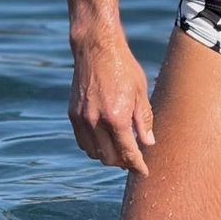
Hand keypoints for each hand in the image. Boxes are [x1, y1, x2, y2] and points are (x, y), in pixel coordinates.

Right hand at [68, 34, 154, 175]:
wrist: (96, 48)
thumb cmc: (123, 67)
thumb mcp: (140, 92)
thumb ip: (144, 120)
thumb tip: (148, 143)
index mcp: (116, 117)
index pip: (127, 152)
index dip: (137, 165)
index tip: (143, 172)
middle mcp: (96, 121)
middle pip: (108, 158)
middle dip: (122, 163)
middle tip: (132, 160)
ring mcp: (82, 118)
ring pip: (93, 153)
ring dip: (106, 156)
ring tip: (119, 151)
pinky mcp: (73, 114)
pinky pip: (82, 141)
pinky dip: (92, 147)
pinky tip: (103, 141)